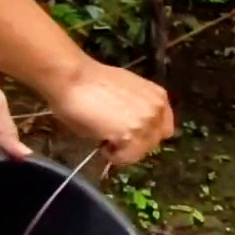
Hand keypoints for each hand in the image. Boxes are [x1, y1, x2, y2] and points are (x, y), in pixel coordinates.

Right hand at [47, 61, 173, 164]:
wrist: (72, 77)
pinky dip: (112, 156)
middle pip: (153, 142)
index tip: (128, 133)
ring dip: (122, 149)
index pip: (163, 128)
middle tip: (112, 137)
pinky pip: (125, 158)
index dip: (145, 134)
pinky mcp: (130, 136)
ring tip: (103, 137)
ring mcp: (146, 124)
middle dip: (134, 143)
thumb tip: (131, 125)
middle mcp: (157, 110)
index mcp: (159, 96)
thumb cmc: (90, 82)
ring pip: (139, 152)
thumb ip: (137, 109)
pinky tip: (99, 142)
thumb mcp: (126, 92)